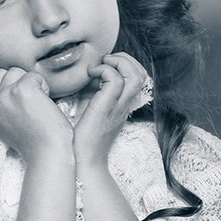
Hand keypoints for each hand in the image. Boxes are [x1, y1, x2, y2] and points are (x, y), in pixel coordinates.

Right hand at [0, 67, 72, 160]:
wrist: (47, 151)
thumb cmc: (34, 141)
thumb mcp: (5, 126)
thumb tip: (3, 87)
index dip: (5, 87)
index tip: (19, 100)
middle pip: (0, 73)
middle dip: (16, 81)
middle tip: (30, 100)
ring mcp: (5, 95)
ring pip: (16, 71)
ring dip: (30, 82)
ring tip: (38, 101)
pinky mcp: (22, 89)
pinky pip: (34, 75)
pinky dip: (44, 85)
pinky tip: (46, 102)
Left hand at [73, 52, 148, 168]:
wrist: (80, 161)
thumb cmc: (78, 140)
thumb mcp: (88, 111)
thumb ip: (91, 94)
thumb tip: (84, 77)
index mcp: (121, 106)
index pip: (137, 78)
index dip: (124, 65)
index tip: (102, 67)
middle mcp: (124, 105)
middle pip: (141, 74)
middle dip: (124, 59)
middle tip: (103, 61)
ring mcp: (118, 107)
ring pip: (135, 75)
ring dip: (118, 62)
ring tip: (99, 66)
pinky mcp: (107, 108)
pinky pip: (116, 80)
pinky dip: (104, 70)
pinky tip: (89, 75)